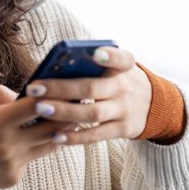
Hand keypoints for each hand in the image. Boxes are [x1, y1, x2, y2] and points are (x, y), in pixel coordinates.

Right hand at [0, 85, 74, 187]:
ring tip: (73, 115)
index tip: (67, 85)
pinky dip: (38, 145)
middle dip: (67, 113)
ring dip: (60, 130)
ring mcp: (12, 164)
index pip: (35, 106)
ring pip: (49, 144)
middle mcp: (8, 146)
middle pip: (51, 127)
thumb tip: (20, 93)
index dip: (53, 94)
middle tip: (81, 100)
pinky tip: (44, 134)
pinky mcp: (13, 178)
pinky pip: (33, 158)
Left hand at [24, 47, 151, 144]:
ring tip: (40, 108)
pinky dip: (75, 136)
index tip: (96, 53)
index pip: (121, 58)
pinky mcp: (122, 129)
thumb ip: (92, 66)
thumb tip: (52, 68)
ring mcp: (124, 110)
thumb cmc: (119, 80)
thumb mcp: (116, 68)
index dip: (110, 56)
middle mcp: (124, 87)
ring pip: (92, 113)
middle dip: (61, 88)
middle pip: (91, 87)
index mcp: (123, 66)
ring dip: (63, 112)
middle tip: (34, 87)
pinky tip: (55, 135)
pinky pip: (96, 135)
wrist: (154, 105)